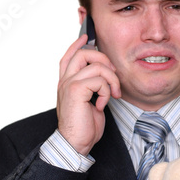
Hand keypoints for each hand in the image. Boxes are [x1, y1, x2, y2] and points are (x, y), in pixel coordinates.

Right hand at [57, 34, 120, 155]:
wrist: (75, 143)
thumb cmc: (84, 127)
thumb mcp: (90, 102)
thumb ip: (93, 87)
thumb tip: (106, 77)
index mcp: (66, 83)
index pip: (68, 56)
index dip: (78, 44)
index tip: (87, 36)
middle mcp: (65, 80)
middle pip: (83, 52)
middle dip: (104, 58)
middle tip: (113, 75)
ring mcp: (69, 84)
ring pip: (96, 65)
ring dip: (112, 80)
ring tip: (112, 95)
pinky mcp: (76, 90)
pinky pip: (99, 80)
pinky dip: (106, 92)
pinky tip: (102, 105)